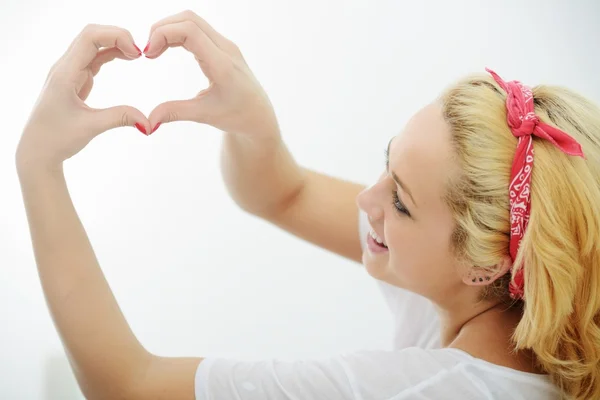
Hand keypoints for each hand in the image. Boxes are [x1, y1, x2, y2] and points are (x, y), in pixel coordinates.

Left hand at [16, 24, 149, 171]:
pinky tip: (127, 59)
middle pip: (91, 35)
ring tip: (137, 56)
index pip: (89, 38)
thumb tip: (149, 122)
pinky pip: (94, 58)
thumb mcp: (91, 127)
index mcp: (64, 73)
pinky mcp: (75, 80)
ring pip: (93, 45)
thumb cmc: (57, 138)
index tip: (137, 53)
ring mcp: (69, 72)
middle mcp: (65, 67)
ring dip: (115, 44)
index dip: (115, 37)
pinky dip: (111, 55)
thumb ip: (120, 118)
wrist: (38, 150)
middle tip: (140, 53)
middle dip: (117, 36)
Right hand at [145, 10, 280, 139]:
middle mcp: (226, 49)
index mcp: (222, 65)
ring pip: (193, 21)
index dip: (163, 34)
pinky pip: (198, 29)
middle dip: (162, 29)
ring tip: (154, 51)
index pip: (190, 31)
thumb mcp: (204, 115)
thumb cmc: (237, 116)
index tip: (148, 55)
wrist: (259, 116)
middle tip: (147, 52)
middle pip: (189, 19)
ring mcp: (226, 46)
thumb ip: (175, 113)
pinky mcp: (223, 47)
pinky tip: (166, 49)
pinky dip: (178, 33)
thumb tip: (147, 124)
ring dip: (169, 29)